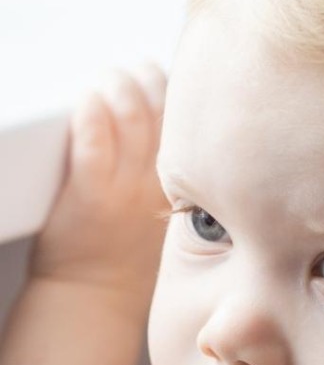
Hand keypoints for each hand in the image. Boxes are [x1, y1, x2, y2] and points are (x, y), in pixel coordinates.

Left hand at [30, 65, 167, 311]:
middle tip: (137, 70)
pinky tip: (86, 99)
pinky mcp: (89, 195)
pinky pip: (93, 143)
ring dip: (118, 85)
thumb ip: (182, 176)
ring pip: (130, 118)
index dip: (186, 91)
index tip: (180, 74)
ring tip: (109, 76)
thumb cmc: (130, 253)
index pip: (195, 126)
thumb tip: (180, 129)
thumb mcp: (175, 215)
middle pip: (165, 111)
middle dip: (150, 78)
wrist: (96, 294)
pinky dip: (90, 113)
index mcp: (185, 186)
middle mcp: (159, 182)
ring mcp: (125, 188)